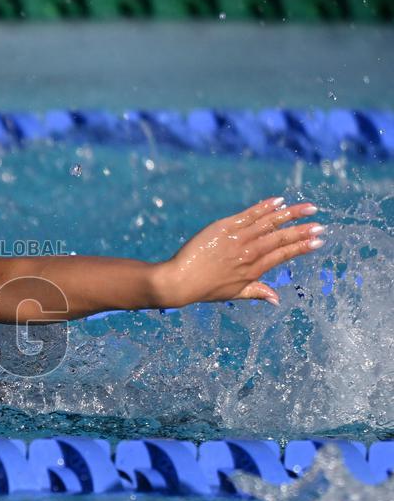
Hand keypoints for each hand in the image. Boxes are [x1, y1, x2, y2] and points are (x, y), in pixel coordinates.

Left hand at [153, 197, 324, 307]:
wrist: (179, 280)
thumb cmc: (206, 288)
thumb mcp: (234, 294)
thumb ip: (258, 292)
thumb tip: (277, 300)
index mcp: (253, 270)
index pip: (283, 255)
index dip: (302, 247)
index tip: (319, 241)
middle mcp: (248, 253)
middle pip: (280, 239)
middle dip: (303, 231)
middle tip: (321, 225)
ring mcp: (237, 239)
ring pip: (269, 223)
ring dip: (290, 215)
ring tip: (309, 208)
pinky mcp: (223, 228)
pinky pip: (248, 215)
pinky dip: (264, 207)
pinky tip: (279, 201)